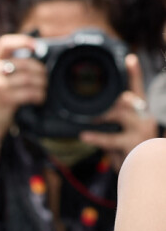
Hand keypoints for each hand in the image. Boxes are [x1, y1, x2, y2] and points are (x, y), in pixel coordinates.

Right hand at [0, 34, 46, 139]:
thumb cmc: (0, 92)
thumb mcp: (2, 74)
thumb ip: (15, 64)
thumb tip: (41, 54)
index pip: (5, 43)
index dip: (22, 41)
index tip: (36, 47)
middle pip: (24, 63)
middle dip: (40, 71)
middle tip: (45, 77)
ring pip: (27, 78)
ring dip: (41, 84)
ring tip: (43, 88)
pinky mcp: (2, 98)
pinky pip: (27, 93)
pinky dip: (38, 95)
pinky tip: (39, 98)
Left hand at [80, 53, 156, 171]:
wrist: (142, 172)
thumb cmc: (128, 147)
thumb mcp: (120, 129)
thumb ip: (111, 117)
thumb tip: (93, 111)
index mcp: (141, 111)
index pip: (138, 88)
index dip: (134, 72)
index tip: (129, 58)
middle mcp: (145, 118)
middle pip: (126, 99)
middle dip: (111, 102)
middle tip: (97, 111)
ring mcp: (141, 130)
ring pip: (118, 113)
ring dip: (102, 116)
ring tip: (90, 121)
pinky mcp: (133, 144)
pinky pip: (111, 137)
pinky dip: (95, 136)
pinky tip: (84, 135)